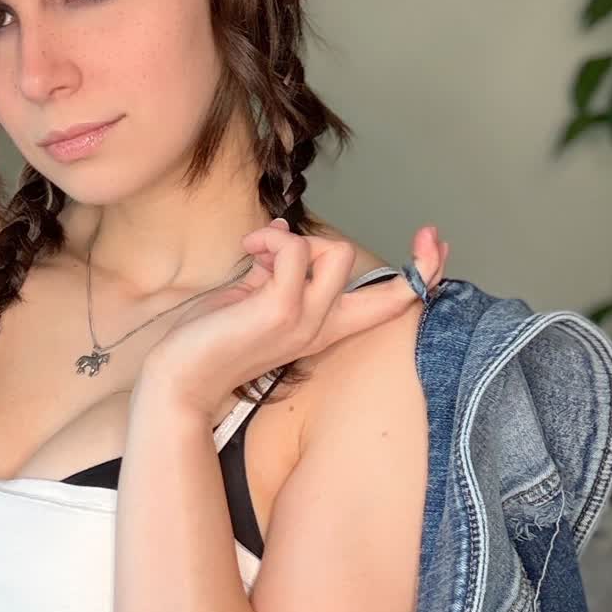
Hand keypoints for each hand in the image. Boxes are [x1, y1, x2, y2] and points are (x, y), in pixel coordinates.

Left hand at [139, 219, 449, 421]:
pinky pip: (296, 250)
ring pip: (335, 252)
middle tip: (354, 241)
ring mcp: (306, 322)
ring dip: (293, 239)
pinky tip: (248, 253)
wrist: (178, 378)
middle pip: (381, 283)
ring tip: (258, 253)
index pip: (389, 303)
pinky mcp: (282, 312)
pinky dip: (271, 241)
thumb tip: (282, 232)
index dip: (421, 271)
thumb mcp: (255, 296)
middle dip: (386, 252)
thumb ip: (278, 267)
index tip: (434, 240)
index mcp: (323, 326)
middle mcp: (323, 327)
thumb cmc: (210, 340)